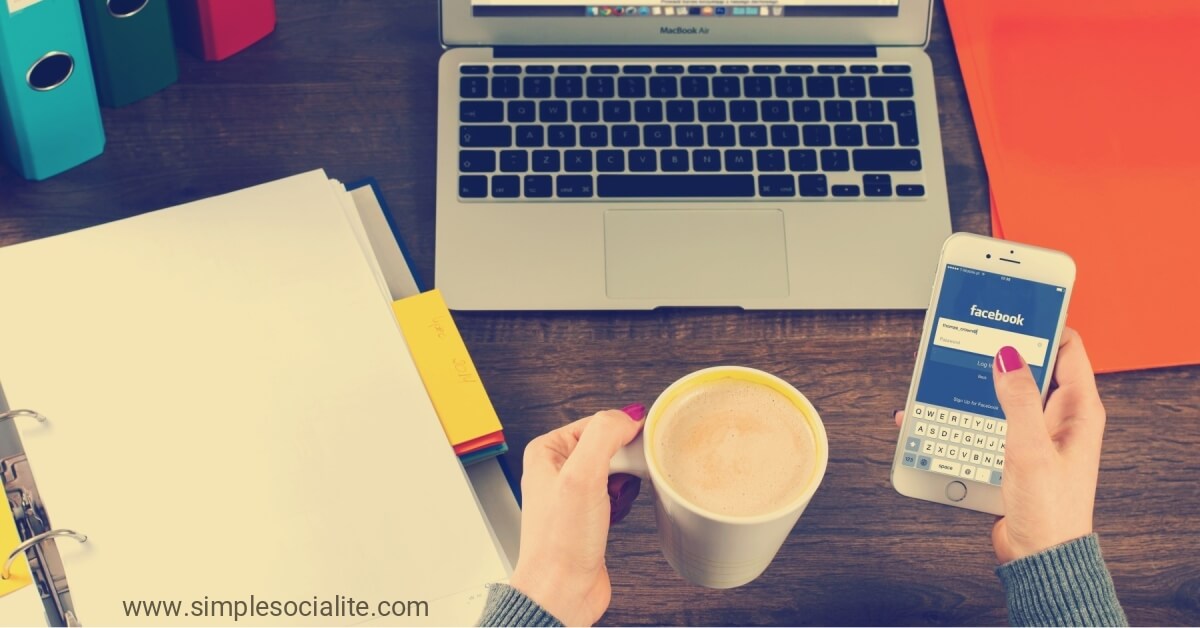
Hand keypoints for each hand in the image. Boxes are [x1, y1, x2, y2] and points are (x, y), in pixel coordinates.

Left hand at [508, 404, 645, 625]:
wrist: (562, 591)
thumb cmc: (559, 543)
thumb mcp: (582, 476)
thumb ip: (604, 436)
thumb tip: (627, 416)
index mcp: (546, 451)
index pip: (595, 421)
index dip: (621, 431)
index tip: (640, 442)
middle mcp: (557, 469)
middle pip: (607, 443)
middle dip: (625, 459)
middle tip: (631, 473)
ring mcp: (573, 493)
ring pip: (615, 468)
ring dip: (627, 481)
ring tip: (621, 496)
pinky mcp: (589, 514)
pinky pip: (617, 493)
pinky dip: (625, 500)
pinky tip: (620, 511)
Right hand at [894, 328, 1106, 563]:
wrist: (1039, 556)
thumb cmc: (1049, 511)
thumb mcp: (1031, 449)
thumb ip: (1019, 400)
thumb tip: (1008, 356)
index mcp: (1080, 411)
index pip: (1068, 348)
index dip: (1044, 325)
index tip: (1014, 311)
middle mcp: (1062, 418)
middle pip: (1034, 366)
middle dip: (1005, 352)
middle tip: (976, 337)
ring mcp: (1039, 433)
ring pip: (1009, 392)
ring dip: (983, 384)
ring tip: (955, 373)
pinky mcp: (1018, 450)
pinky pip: (994, 419)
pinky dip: (971, 412)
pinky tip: (945, 414)